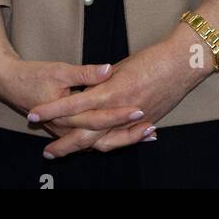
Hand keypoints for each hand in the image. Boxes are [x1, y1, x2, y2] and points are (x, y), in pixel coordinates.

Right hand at [0, 53, 150, 146]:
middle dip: (129, 135)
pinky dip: (111, 136)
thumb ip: (85, 73)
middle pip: (104, 137)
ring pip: (99, 142)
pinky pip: (92, 138)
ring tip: (148, 134)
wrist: (7, 83)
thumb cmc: (32, 76)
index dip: (122, 114)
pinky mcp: (66, 127)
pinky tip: (126, 132)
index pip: (100, 118)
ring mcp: (67, 130)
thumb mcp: (58, 70)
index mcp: (68, 115)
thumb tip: (108, 69)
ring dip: (124, 139)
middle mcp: (68, 128)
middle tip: (152, 130)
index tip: (141, 109)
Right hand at [26, 28, 210, 156]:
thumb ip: (125, 99)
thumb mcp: (146, 94)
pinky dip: (58, 108)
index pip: (103, 141)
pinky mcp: (110, 93)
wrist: (179, 64)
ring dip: (57, 128)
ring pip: (81, 127)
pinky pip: (78, 103)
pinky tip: (42, 109)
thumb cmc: (165, 76)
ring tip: (38, 127)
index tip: (66, 149)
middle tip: (49, 154)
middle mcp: (121, 122)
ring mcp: (115, 108)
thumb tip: (110, 97)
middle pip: (89, 141)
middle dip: (66, 147)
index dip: (85, 146)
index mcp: (130, 123)